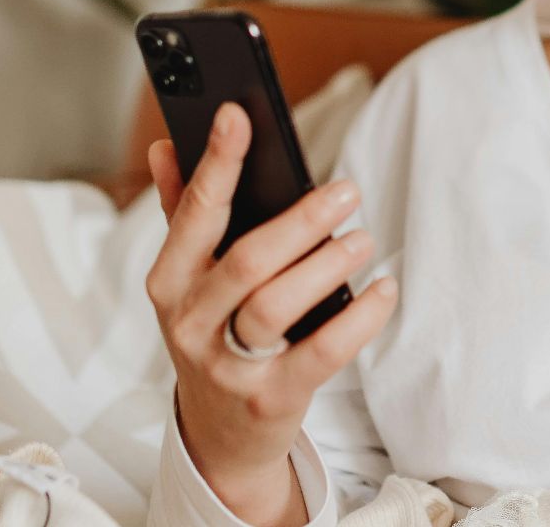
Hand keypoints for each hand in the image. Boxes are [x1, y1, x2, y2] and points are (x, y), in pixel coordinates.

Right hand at [143, 101, 399, 509]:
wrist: (220, 434)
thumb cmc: (214, 335)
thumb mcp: (189, 280)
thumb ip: (181, 213)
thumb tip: (166, 146)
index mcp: (169, 282)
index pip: (195, 212)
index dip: (217, 162)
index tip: (238, 114)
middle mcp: (190, 322)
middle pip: (247, 261)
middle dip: (301, 219)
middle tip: (347, 190)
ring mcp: (227, 364)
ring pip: (277, 306)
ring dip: (327, 265)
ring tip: (363, 238)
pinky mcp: (271, 398)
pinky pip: (322, 352)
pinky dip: (359, 318)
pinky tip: (383, 289)